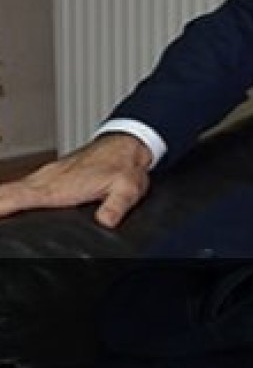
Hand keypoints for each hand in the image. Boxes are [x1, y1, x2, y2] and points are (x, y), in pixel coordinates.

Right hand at [0, 132, 151, 226]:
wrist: (126, 145)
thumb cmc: (124, 165)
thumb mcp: (126, 188)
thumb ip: (116, 205)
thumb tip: (106, 222)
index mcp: (58, 186)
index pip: (16, 197)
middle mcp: (46, 179)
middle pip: (5, 193)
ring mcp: (44, 176)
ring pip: (9, 189)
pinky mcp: (48, 176)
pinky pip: (19, 186)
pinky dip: (6, 196)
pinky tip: (4, 205)